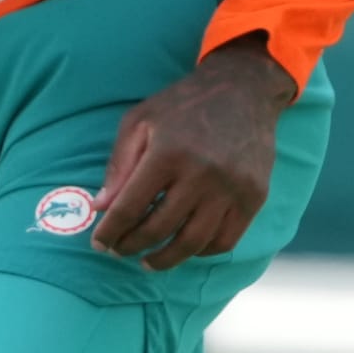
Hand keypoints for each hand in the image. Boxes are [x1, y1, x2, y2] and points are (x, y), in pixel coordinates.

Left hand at [91, 36, 295, 270]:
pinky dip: (201, 252)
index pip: (131, 207)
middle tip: (120, 251)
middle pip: (159, 229)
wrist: (242, 89)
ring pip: (192, 243)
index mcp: (167, 153)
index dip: (111, 232)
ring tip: (148, 262)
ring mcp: (231, 189)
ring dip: (165, 259)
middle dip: (132, 246)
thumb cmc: (182, 105)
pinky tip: (184, 248)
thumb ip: (119, 166)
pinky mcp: (254, 197)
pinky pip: (225, 240)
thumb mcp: (140, 122)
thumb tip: (100, 209)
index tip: (99, 244)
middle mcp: (202, 174)